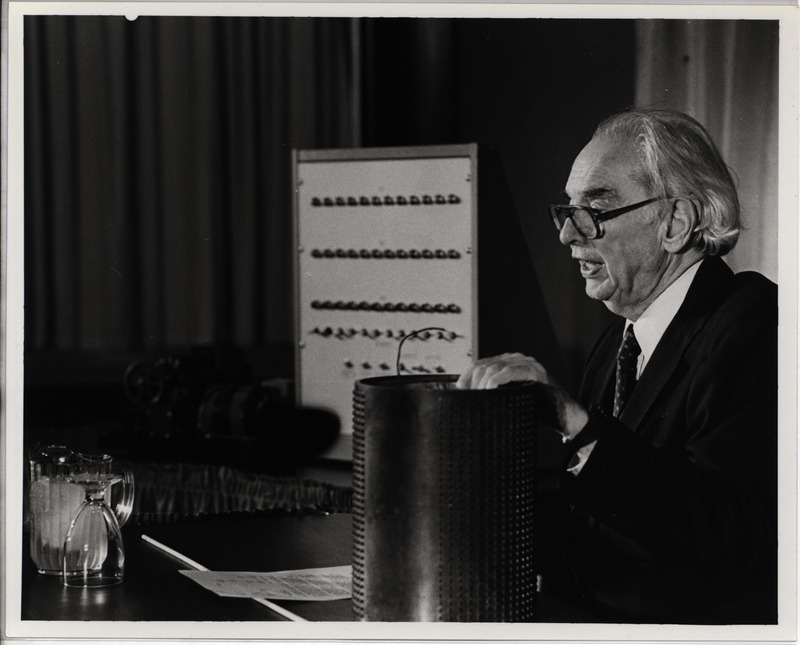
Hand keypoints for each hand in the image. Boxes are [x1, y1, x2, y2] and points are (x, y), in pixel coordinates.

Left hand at [456, 352, 588, 439]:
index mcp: (510, 363)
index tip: (460, 390)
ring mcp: (527, 362)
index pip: (481, 363)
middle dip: (472, 381)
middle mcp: (517, 359)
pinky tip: (489, 392)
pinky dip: (494, 382)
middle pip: (484, 364)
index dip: (467, 376)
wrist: (563, 416)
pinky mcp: (534, 370)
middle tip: (468, 398)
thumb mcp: (510, 399)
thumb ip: (494, 394)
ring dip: (481, 384)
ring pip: (493, 368)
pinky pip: (507, 372)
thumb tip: (469, 400)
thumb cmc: (537, 410)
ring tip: (479, 399)